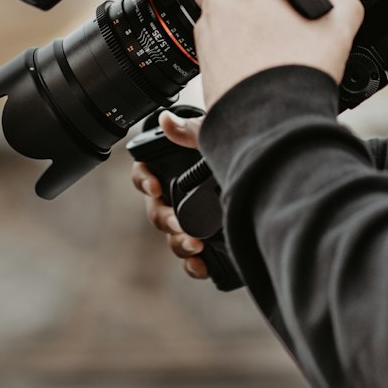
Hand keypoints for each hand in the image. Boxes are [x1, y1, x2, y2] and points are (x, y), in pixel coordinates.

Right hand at [130, 110, 208, 280]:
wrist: (245, 162)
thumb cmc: (217, 148)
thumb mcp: (207, 135)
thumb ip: (189, 130)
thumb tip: (166, 119)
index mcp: (165, 171)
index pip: (142, 176)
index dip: (144, 181)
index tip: (156, 186)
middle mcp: (170, 198)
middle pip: (156, 213)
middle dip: (166, 220)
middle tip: (178, 223)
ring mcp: (185, 220)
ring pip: (172, 237)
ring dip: (179, 244)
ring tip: (194, 247)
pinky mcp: (203, 238)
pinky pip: (191, 258)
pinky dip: (194, 265)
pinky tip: (203, 268)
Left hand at [193, 0, 364, 108]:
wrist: (270, 131)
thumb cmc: (294, 80)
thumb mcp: (336, 32)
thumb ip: (343, 7)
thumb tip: (345, 3)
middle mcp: (217, 6)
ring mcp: (208, 36)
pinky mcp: (207, 65)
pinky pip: (211, 28)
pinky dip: (225, 15)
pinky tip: (242, 25)